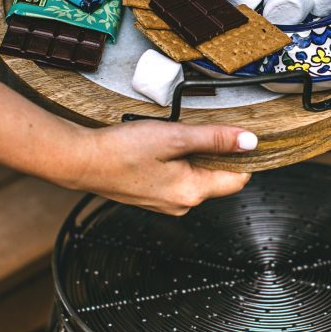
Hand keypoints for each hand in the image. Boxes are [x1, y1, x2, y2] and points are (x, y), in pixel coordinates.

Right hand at [70, 119, 254, 214]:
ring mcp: (166, 202)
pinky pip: (178, 177)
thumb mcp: (175, 137)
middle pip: (218, 177)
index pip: (238, 180)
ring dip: (195, 154)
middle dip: (217, 152)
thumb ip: (215, 139)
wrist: (80, 161)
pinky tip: (162, 146)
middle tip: (202, 128)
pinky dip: (178, 160)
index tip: (240, 135)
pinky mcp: (152, 195)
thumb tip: (249, 142)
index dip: (243, 156)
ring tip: (177, 135)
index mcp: (192, 193)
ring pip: (197, 175)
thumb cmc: (122, 151)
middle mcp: (182, 204)